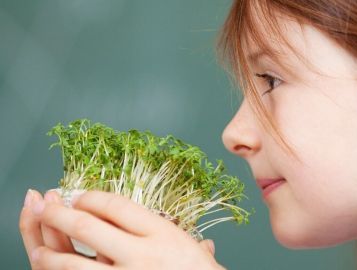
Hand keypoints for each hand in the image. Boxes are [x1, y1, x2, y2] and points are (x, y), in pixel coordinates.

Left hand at [24, 190, 223, 269]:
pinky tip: (53, 269)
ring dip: (49, 250)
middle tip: (47, 207)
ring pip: (74, 261)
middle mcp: (141, 253)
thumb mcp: (191, 246)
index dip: (90, 196)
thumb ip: (172, 232)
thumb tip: (157, 225)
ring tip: (38, 244)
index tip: (79, 196)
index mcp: (161, 233)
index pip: (115, 205)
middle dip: (60, 214)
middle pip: (88, 226)